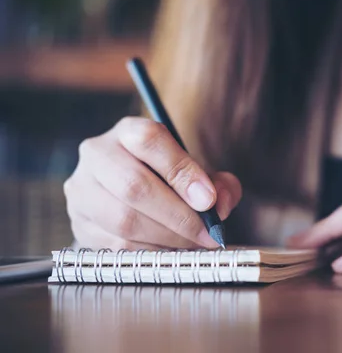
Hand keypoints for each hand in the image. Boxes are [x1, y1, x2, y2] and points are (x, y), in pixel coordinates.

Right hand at [64, 116, 241, 249]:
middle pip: (134, 186)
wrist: (126, 194)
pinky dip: (150, 252)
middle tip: (206, 232)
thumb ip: (218, 184)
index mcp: (128, 131)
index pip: (150, 141)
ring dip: (166, 238)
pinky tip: (170, 250)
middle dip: (179, 215)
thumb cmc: (168, 180)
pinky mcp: (79, 222)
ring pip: (123, 220)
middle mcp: (97, 154)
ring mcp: (81, 189)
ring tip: (192, 242)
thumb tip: (221, 203)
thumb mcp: (195, 172)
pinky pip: (116, 245)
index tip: (209, 200)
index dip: (182, 172)